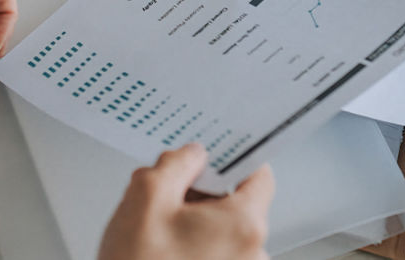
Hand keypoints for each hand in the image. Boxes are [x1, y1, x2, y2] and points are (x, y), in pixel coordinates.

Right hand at [98, 144, 274, 259]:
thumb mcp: (144, 199)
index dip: (232, 160)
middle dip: (201, 196)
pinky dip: (195, 251)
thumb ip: (174, 165)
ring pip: (224, 234)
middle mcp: (254, 254)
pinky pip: (217, 258)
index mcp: (243, 225)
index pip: (260, 175)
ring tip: (157, 235)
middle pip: (237, 205)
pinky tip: (163, 254)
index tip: (211, 157)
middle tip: (165, 198)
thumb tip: (190, 155)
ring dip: (195, 226)